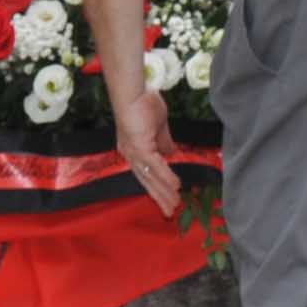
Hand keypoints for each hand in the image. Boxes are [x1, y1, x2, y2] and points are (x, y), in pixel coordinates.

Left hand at [110, 79, 182, 218]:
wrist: (133, 93)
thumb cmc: (143, 105)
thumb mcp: (158, 128)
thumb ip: (163, 143)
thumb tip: (172, 154)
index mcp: (133, 151)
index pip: (145, 174)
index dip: (156, 189)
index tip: (166, 201)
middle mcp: (131, 155)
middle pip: (146, 181)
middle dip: (159, 198)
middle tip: (169, 213)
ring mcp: (134, 152)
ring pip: (151, 177)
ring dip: (164, 192)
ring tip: (174, 205)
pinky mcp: (140, 147)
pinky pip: (155, 165)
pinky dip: (165, 176)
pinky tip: (175, 187)